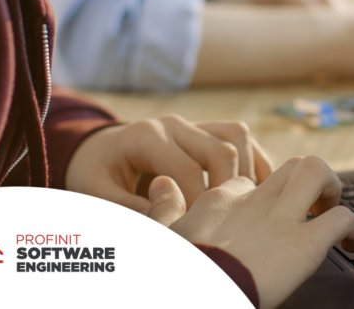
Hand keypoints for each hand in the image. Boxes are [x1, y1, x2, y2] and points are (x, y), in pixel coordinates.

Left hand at [66, 116, 272, 212]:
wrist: (100, 150)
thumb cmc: (98, 174)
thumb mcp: (96, 192)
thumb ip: (127, 207)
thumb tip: (165, 224)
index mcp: (146, 136)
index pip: (187, 168)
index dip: (198, 202)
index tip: (199, 230)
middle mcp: (174, 124)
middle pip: (222, 148)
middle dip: (229, 189)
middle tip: (226, 221)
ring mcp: (194, 123)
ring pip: (238, 136)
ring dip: (248, 172)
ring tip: (246, 206)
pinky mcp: (208, 129)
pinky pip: (242, 138)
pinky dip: (254, 163)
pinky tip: (257, 192)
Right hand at [149, 156, 353, 308]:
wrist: (193, 293)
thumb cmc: (175, 271)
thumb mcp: (162, 236)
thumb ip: (164, 209)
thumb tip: (163, 183)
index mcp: (221, 201)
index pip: (250, 182)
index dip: (264, 196)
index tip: (267, 220)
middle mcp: (254, 201)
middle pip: (290, 167)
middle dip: (310, 182)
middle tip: (314, 208)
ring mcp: (281, 220)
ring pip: (317, 172)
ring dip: (334, 189)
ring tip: (334, 212)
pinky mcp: (304, 244)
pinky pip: (343, 220)